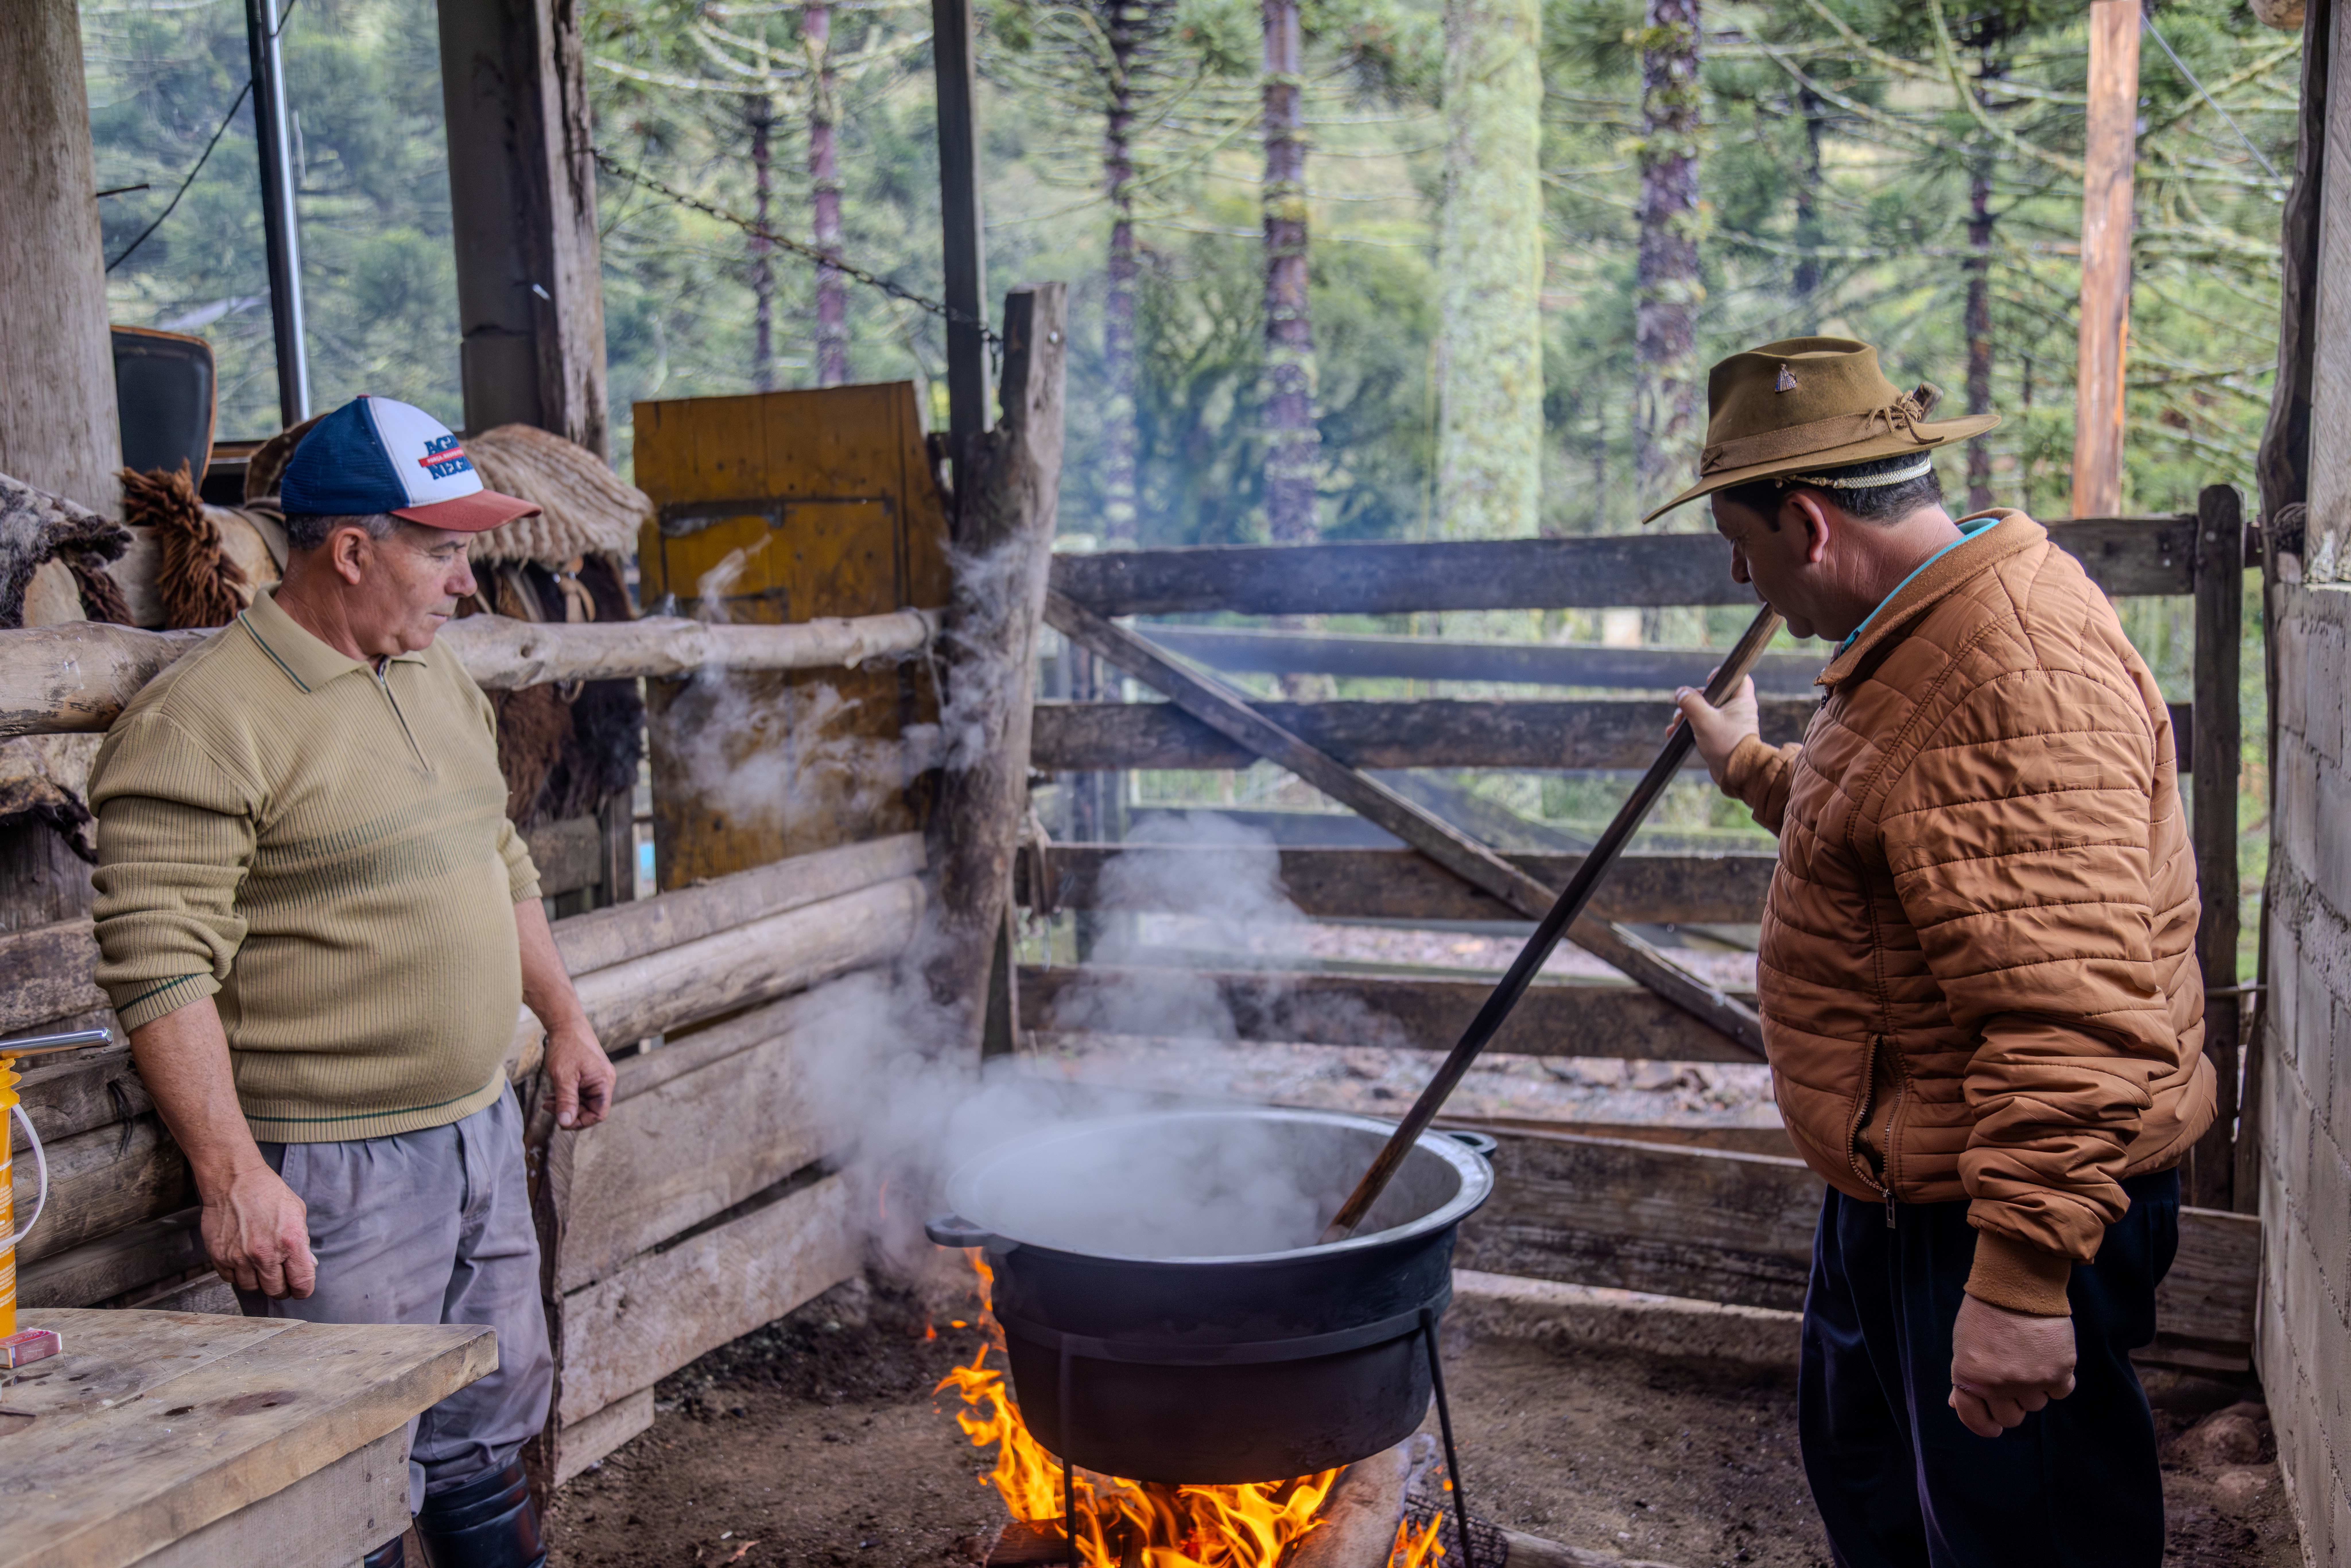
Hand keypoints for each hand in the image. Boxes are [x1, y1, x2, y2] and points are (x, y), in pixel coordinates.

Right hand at [200, 1163, 316, 1298]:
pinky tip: (242, 1261)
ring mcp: (240, 1257)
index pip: (301, 1283)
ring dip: (257, 1281)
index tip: (300, 1289)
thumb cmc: (269, 1194)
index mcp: (290, 1243)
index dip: (302, 1290)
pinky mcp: (219, 1256)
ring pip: (252, 1288)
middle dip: (281, 1287)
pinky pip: (230, 1279)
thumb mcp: (298, 1214)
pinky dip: (237, 1274)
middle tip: (280, 1278)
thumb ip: (302, 1242)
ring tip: (259, 1265)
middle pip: (275, 1290)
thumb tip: (308, 1265)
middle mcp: (265, 1254)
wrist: (235, 1180)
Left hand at [541, 1018, 614, 1129]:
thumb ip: (566, 1100)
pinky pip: (580, 1092)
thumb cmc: (567, 1046)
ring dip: (566, 1105)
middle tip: (549, 1108)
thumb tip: (565, 1122)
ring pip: (583, 1102)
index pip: (598, 1114)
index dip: (581, 1122)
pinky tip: (552, 1095)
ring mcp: (596, 1077)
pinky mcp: (588, 1074)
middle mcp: (604, 1081)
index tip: (561, 1121)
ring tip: (547, 1102)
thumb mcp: (564, 1077)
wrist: (566, 1023)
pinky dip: (566, 1096)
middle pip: (590, 1109)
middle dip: (570, 1113)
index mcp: (603, 1082)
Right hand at [1671, 674, 1760, 787]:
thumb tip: (1680, 692)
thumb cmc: (1726, 744)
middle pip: (1713, 695)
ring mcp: (1729, 723)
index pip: (1737, 678)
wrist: (1735, 773)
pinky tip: (1675, 733)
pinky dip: (1690, 727)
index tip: (1708, 680)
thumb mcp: (1704, 720)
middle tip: (1683, 709)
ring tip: (1676, 725)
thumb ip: (1691, 703)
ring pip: (1705, 711)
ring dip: (1687, 716)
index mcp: (1741, 701)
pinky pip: (1703, 725)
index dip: (1722, 676)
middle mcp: (1738, 710)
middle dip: (1693, 701)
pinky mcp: (1720, 736)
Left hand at [1948, 1292, 2076, 1436]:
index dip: (1984, 1425)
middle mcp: (1999, 1385)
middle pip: (2010, 1418)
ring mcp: (2031, 1381)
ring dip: (2033, 1389)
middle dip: (2011, 1404)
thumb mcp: (1964, 1344)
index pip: (1975, 1419)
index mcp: (1970, 1377)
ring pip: (2036, 1405)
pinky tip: (2048, 1360)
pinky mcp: (2059, 1372)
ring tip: (2029, 1359)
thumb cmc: (1985, 1311)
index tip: (1993, 1426)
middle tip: (2012, 1381)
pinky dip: (2057, 1381)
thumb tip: (1956, 1403)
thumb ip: (1965, 1377)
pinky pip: (2060, 1393)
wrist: (2018, 1285)